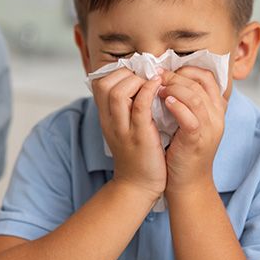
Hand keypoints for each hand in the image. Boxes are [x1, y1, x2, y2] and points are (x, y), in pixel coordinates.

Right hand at [91, 68, 166, 201]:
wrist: (138, 187)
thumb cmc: (136, 156)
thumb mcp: (124, 129)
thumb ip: (126, 109)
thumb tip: (138, 84)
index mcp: (105, 117)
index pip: (99, 83)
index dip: (117, 72)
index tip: (136, 75)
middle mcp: (110, 121)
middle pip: (105, 84)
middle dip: (125, 73)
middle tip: (144, 78)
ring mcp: (122, 129)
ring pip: (118, 93)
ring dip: (137, 81)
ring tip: (152, 82)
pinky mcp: (139, 136)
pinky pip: (140, 106)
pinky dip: (149, 91)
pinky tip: (159, 86)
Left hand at [157, 66, 226, 193]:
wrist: (188, 183)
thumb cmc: (183, 150)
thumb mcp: (189, 122)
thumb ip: (185, 102)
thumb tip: (166, 79)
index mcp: (216, 109)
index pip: (208, 77)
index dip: (186, 69)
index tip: (166, 70)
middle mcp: (217, 117)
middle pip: (199, 83)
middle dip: (175, 76)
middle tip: (156, 75)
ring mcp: (209, 128)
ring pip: (195, 96)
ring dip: (173, 87)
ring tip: (157, 87)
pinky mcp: (197, 140)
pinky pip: (191, 117)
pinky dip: (176, 106)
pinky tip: (163, 102)